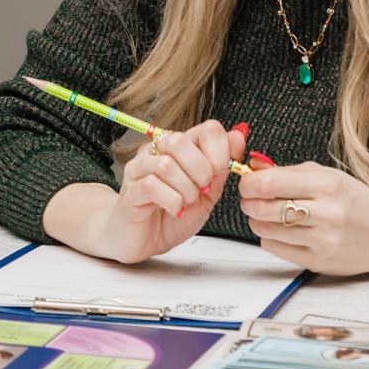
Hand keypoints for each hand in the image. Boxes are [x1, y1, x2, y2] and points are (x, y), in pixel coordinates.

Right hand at [100, 120, 246, 263]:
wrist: (144, 240)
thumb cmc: (173, 214)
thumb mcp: (208, 192)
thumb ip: (221, 165)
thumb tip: (238, 135)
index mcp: (180, 148)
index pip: (206, 129)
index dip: (219, 151)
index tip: (218, 174)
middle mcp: (157, 151)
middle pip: (180, 141)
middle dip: (200, 169)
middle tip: (202, 189)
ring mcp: (140, 168)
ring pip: (166, 165)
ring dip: (186, 189)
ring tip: (186, 202)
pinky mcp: (130, 189)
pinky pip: (152, 185)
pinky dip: (172, 201)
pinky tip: (174, 209)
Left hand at [237, 160, 368, 274]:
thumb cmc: (357, 203)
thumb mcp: (329, 176)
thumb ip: (290, 171)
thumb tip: (254, 168)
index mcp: (329, 185)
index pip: (270, 183)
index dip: (249, 183)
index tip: (247, 182)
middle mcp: (327, 213)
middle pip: (263, 208)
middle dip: (249, 201)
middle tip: (251, 198)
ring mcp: (322, 240)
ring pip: (265, 230)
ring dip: (257, 220)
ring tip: (268, 214)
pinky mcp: (317, 261)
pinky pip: (274, 248)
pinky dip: (269, 238)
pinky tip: (282, 231)